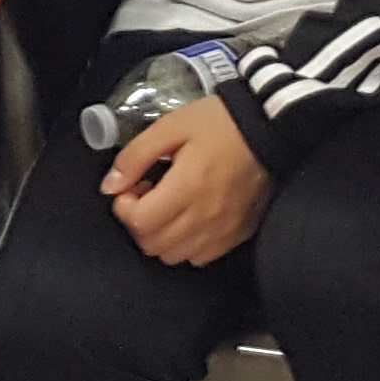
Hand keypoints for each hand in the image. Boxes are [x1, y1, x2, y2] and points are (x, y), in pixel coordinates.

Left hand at [102, 95, 276, 267]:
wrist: (267, 128)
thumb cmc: (220, 124)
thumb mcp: (171, 126)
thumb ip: (136, 156)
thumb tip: (111, 185)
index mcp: (187, 188)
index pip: (140, 222)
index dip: (125, 207)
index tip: (131, 187)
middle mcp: (205, 217)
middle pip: (153, 244)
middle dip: (139, 221)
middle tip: (146, 195)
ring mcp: (223, 230)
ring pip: (174, 256)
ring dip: (160, 236)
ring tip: (167, 207)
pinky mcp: (237, 234)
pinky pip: (200, 256)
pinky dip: (186, 244)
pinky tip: (188, 218)